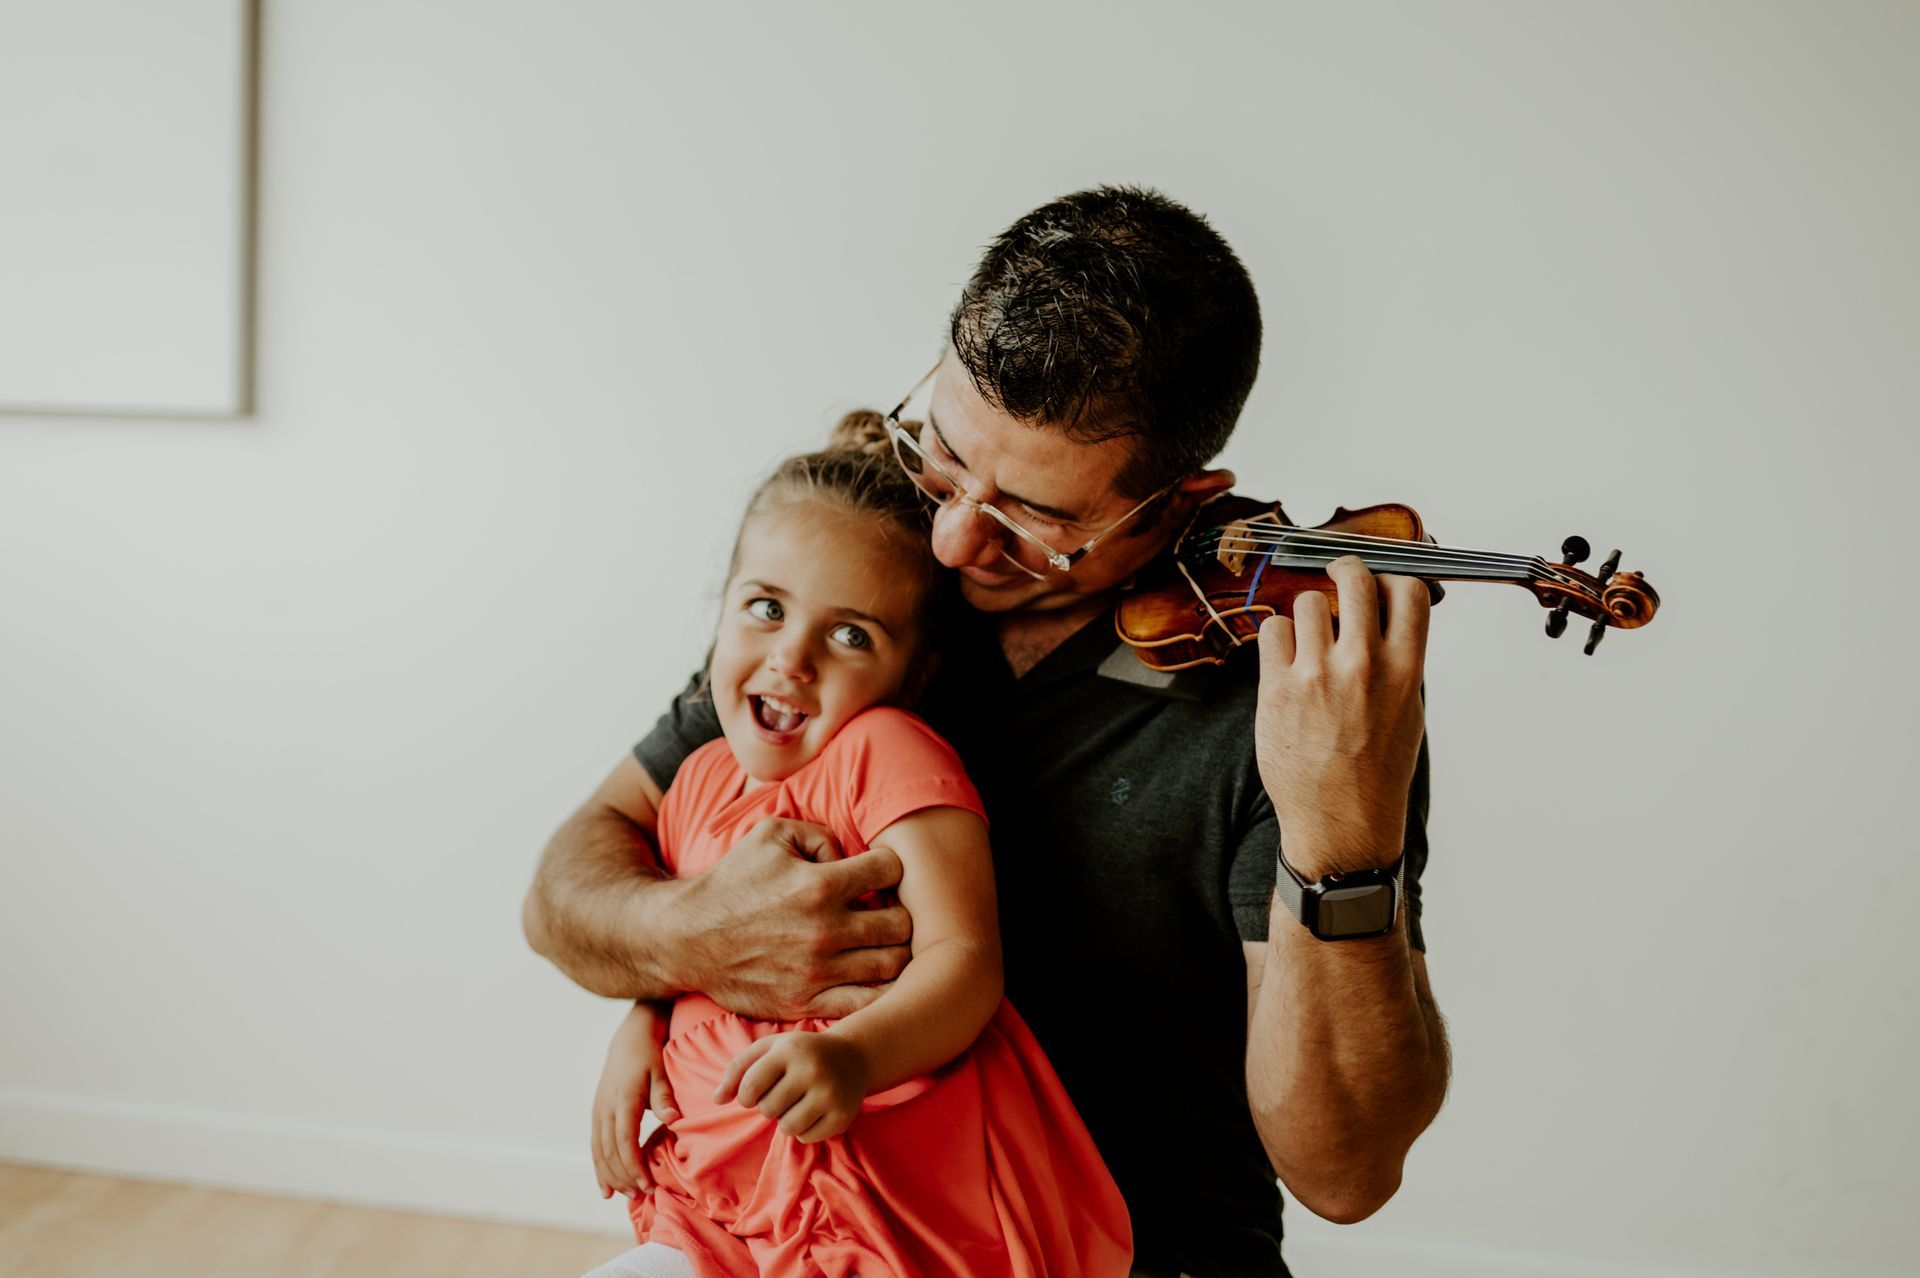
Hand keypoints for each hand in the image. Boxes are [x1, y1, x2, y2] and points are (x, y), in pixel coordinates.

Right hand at [590, 1006, 680, 1199]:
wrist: (628, 1040)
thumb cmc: (649, 1057)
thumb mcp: (660, 1072)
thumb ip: (664, 1097)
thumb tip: (672, 1119)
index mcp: (623, 1101)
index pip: (625, 1141)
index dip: (634, 1166)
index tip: (647, 1184)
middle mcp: (605, 1110)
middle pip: (610, 1152)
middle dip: (625, 1177)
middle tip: (642, 1195)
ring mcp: (598, 1113)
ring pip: (599, 1153)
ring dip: (611, 1176)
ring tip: (626, 1196)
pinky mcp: (596, 1115)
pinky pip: (595, 1147)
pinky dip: (600, 1168)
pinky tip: (606, 1188)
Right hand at [679, 818, 912, 1019]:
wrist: (685, 938)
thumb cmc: (731, 881)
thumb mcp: (769, 834)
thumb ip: (820, 834)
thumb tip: (852, 857)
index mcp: (819, 885)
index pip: (891, 869)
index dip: (890, 866)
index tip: (878, 873)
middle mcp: (824, 931)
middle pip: (903, 924)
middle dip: (901, 912)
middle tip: (886, 911)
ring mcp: (817, 972)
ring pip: (893, 966)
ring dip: (895, 951)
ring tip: (880, 942)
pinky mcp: (805, 1002)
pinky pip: (866, 1004)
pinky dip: (880, 992)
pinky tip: (871, 975)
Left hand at [712, 1030, 869, 1143]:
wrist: (853, 1056)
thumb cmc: (800, 1052)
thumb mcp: (769, 1048)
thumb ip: (737, 1069)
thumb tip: (716, 1099)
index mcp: (790, 1051)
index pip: (750, 1087)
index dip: (746, 1095)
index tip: (754, 1091)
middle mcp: (812, 1071)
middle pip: (768, 1109)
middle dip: (769, 1106)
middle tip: (783, 1093)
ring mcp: (830, 1095)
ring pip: (787, 1128)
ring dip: (785, 1120)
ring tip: (797, 1103)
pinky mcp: (842, 1116)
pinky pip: (806, 1138)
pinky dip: (804, 1130)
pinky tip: (813, 1112)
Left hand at [1255, 557, 1428, 877]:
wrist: (1342, 822)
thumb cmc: (1376, 772)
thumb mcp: (1408, 712)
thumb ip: (1398, 660)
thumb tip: (1384, 614)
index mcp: (1407, 671)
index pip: (1409, 591)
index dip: (1392, 577)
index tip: (1379, 581)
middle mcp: (1364, 666)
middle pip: (1355, 579)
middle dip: (1344, 569)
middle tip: (1336, 574)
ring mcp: (1317, 675)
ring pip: (1307, 601)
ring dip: (1307, 612)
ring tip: (1310, 639)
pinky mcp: (1277, 688)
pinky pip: (1272, 629)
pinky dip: (1277, 637)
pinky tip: (1285, 659)